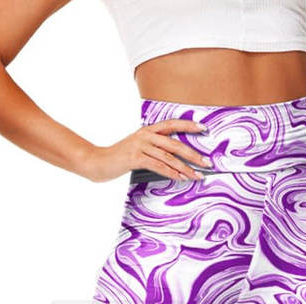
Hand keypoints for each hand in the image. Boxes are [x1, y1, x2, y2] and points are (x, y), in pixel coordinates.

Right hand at [81, 119, 212, 182]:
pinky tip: (180, 178)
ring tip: (197, 175)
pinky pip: (158, 165)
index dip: (188, 124)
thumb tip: (173, 160)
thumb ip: (153, 149)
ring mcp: (140, 145)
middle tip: (207, 163)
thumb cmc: (119, 158)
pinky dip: (171, 172)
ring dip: (185, 168)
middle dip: (193, 154)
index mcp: (148, 130)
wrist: (99, 162)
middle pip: (175, 143)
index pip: (172, 124)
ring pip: (169, 157)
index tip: (204, 128)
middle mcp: (145, 135)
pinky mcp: (135, 158)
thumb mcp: (137, 149)